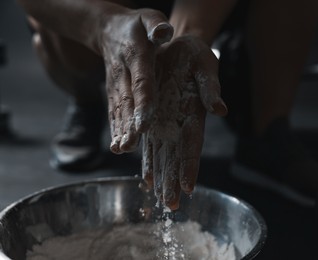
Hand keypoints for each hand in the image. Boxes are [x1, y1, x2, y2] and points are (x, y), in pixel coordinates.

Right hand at [101, 8, 172, 153]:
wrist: (108, 29)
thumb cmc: (137, 25)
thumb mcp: (149, 17)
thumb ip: (156, 24)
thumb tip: (165, 32)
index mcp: (137, 56)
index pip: (141, 81)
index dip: (143, 102)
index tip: (145, 123)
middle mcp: (123, 73)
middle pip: (127, 101)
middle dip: (129, 124)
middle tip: (131, 145)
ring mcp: (115, 84)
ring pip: (118, 110)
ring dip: (120, 131)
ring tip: (123, 150)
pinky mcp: (112, 92)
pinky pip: (113, 112)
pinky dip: (115, 129)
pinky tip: (118, 146)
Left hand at [142, 35, 227, 209]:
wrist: (176, 48)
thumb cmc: (195, 56)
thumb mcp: (206, 66)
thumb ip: (211, 88)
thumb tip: (220, 110)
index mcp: (194, 114)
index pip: (193, 145)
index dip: (190, 166)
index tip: (188, 187)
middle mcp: (180, 124)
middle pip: (176, 157)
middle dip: (173, 181)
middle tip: (171, 206)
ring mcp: (165, 123)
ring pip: (162, 156)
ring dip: (161, 177)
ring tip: (160, 199)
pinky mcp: (152, 119)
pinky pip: (149, 144)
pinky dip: (147, 161)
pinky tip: (146, 178)